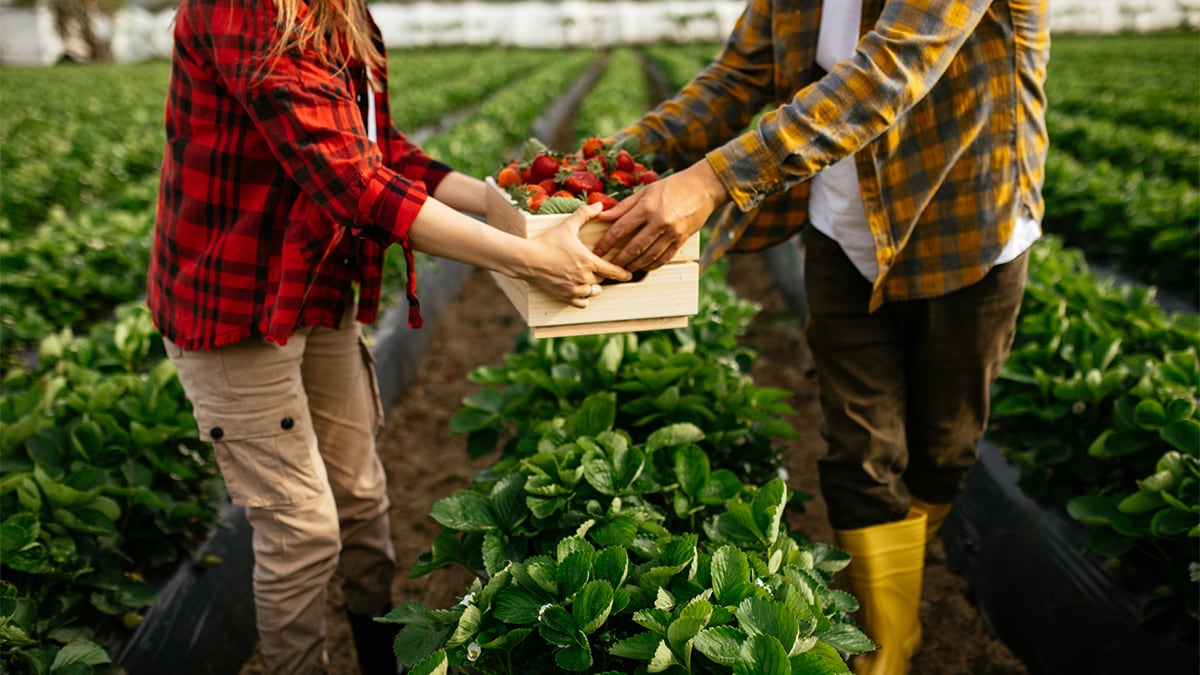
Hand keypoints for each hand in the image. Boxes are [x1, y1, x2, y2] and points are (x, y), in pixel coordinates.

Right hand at [524, 202, 632, 307]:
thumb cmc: (547, 242)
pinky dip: (584, 298)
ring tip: (588, 279)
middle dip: (602, 275)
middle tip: (599, 270)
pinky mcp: (565, 297)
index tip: (629, 274)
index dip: (623, 273)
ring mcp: (575, 289)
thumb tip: (600, 204)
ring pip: (593, 292)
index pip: (613, 271)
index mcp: (589, 262)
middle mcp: (584, 278)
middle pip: (603, 281)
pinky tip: (581, 291)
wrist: (527, 259)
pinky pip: (582, 303)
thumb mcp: (567, 226)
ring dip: (593, 287)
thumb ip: (584, 214)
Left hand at [592, 159, 727, 270]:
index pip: (620, 229)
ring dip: (634, 265)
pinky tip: (643, 266)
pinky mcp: (682, 240)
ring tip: (623, 269)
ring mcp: (672, 233)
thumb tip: (603, 216)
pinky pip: (664, 257)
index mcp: (647, 207)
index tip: (598, 251)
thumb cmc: (672, 186)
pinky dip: (652, 265)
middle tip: (607, 266)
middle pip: (633, 247)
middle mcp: (659, 222)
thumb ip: (624, 206)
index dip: (606, 242)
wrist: (703, 188)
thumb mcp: (646, 191)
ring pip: (649, 256)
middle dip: (618, 259)